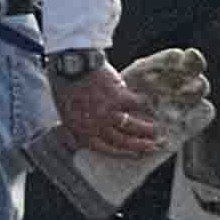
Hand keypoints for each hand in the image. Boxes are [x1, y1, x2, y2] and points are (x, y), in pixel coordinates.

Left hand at [53, 60, 172, 157]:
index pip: (104, 149)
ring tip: (157, 130)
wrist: (70, 64)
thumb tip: (76, 143)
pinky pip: (137, 104)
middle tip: (153, 146)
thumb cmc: (64, 86)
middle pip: (123, 141)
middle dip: (140, 146)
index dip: (121, 153)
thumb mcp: (63, 113)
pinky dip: (145, 103)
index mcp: (81, 130)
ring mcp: (108, 112)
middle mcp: (96, 125)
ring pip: (133, 126)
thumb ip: (72, 129)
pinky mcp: (119, 97)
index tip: (133, 155)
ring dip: (147, 129)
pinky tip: (149, 103)